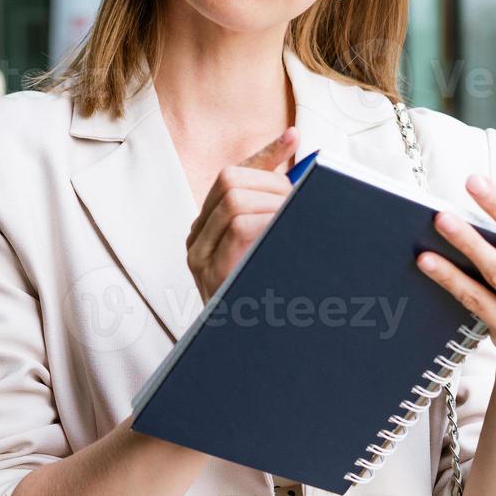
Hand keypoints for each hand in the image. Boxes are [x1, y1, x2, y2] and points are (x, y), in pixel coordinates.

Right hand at [185, 127, 298, 303]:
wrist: (251, 357)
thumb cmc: (265, 297)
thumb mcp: (270, 246)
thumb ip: (277, 207)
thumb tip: (298, 148)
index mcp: (209, 228)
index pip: (233, 174)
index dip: (265, 156)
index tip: (295, 139)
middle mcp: (197, 238)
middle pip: (229, 179)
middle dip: (272, 183)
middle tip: (299, 203)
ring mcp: (199, 256)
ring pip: (234, 200)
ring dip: (274, 204)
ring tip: (296, 222)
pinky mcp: (211, 273)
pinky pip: (239, 228)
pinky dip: (268, 223)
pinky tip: (287, 235)